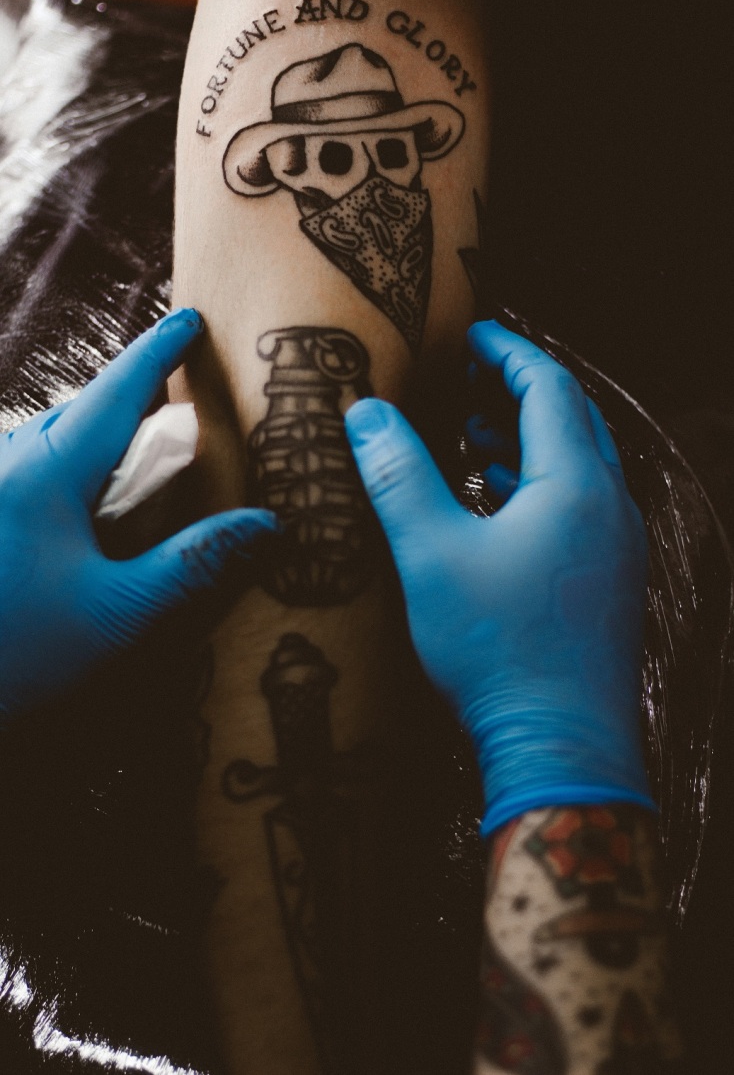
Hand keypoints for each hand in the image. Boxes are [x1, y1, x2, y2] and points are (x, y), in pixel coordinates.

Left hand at [0, 309, 275, 719]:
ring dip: (88, 445)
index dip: (159, 353)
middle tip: (172, 420)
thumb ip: (192, 564)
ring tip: (125, 479)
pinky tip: (72, 520)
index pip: (115, 393)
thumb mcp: (116, 614)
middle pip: (77, 414)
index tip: (190, 320)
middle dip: (125, 406)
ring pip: (43, 442)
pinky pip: (20, 471)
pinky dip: (59, 474)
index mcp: (42, 473)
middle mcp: (3, 464)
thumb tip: (266, 526)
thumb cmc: (11, 652)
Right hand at [345, 321, 654, 833]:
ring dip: (527, 441)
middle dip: (520, 390)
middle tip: (469, 376)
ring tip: (474, 432)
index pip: (550, 388)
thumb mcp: (430, 554)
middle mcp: (608, 508)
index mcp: (576, 485)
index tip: (471, 335)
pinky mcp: (604, 585)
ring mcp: (612, 550)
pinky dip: (535, 488)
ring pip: (575, 468)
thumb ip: (398, 476)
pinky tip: (493, 504)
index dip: (508, 352)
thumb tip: (366, 412)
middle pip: (571, 422)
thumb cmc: (497, 649)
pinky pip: (574, 510)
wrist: (559, 745)